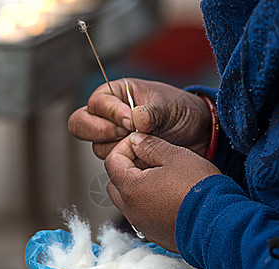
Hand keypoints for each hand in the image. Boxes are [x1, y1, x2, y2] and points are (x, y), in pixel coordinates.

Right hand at [68, 78, 210, 158]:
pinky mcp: (123, 157)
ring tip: (143, 144)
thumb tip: (136, 117)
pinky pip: (113, 164)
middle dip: (100, 131)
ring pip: (97, 147)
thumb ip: (152, 111)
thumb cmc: (181, 111)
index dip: (111, 113)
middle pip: (81, 124)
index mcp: (118, 94)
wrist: (197, 134)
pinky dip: (126, 163)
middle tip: (125, 134)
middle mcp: (110, 116)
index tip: (131, 120)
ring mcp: (115, 138)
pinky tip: (145, 158)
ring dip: (118, 148)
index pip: (97, 102)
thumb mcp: (169, 106)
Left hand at [104, 132, 220, 251]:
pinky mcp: (155, 235)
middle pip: (116, 183)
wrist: (219, 224)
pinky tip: (169, 196)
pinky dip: (148, 204)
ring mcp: (142, 225)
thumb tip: (136, 140)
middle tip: (149, 159)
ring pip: (128, 201)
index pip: (112, 161)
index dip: (124, 147)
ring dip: (137, 187)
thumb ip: (151, 146)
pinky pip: (142, 215)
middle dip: (127, 167)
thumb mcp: (176, 156)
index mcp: (131, 188)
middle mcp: (131, 210)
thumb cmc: (199, 188)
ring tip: (161, 177)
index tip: (141, 143)